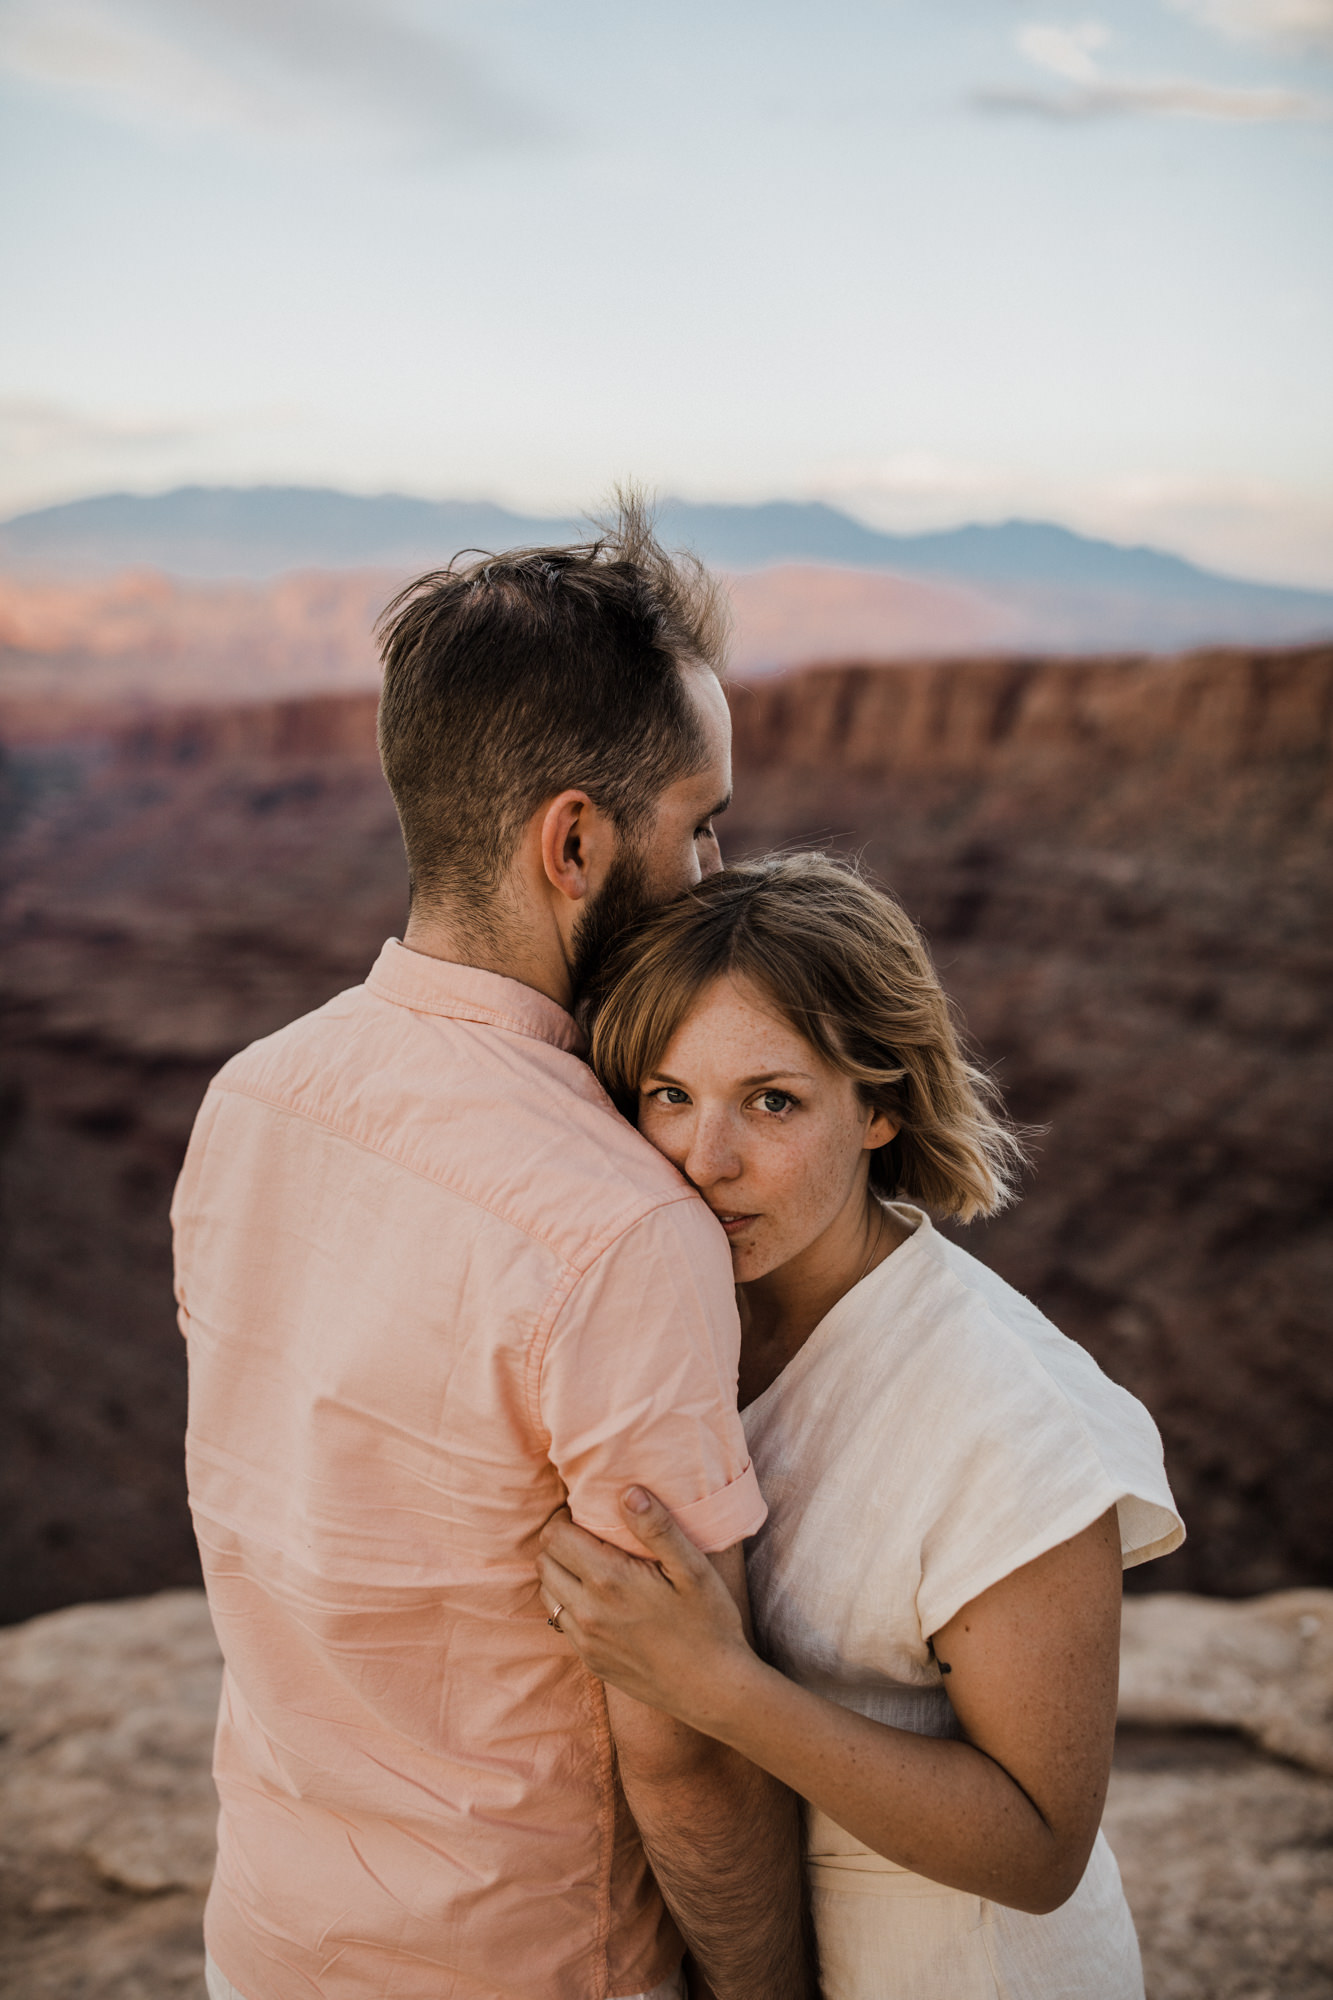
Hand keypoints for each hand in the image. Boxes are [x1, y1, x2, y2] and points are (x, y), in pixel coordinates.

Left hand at [537, 1487, 751, 1726]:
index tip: (587, 1515)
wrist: (713, 1690)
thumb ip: (658, 1528)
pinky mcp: (591, 1662)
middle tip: (589, 1537)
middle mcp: (587, 1612)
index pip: (554, 1536)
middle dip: (559, 1543)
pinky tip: (601, 1601)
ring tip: (592, 1566)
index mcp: (609, 1580)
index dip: (565, 1519)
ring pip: (547, 1593)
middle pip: (543, 1562)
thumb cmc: (709, 1624)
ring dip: (560, 1574)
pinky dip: (570, 1604)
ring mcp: (586, 1641)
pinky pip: (562, 1623)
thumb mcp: (693, 1569)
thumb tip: (628, 1492)